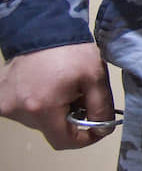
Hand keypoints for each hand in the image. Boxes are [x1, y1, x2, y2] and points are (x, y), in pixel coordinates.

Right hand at [0, 43, 115, 149]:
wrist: (44, 28)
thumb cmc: (70, 51)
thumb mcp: (96, 79)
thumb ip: (101, 109)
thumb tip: (102, 130)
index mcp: (41, 108)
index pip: (64, 141)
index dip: (85, 139)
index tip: (97, 128)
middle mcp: (17, 109)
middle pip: (51, 131)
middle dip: (71, 120)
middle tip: (81, 98)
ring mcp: (5, 103)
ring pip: (39, 121)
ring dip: (55, 112)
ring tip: (63, 89)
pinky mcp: (0, 96)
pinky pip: (25, 110)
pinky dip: (40, 104)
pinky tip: (48, 87)